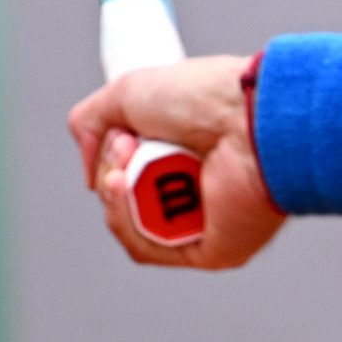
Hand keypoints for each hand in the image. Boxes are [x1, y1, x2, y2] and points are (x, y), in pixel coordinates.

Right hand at [68, 55, 285, 268]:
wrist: (249, 114)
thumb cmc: (208, 96)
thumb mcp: (130, 92)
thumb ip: (92, 124)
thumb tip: (92, 172)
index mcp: (194, 152)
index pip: (137, 173)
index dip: (115, 161)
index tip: (121, 135)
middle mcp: (203, 188)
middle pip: (129, 202)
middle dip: (114, 175)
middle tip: (128, 145)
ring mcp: (209, 221)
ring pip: (133, 229)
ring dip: (117, 196)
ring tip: (129, 161)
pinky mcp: (214, 249)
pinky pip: (150, 249)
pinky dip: (127, 219)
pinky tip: (125, 186)